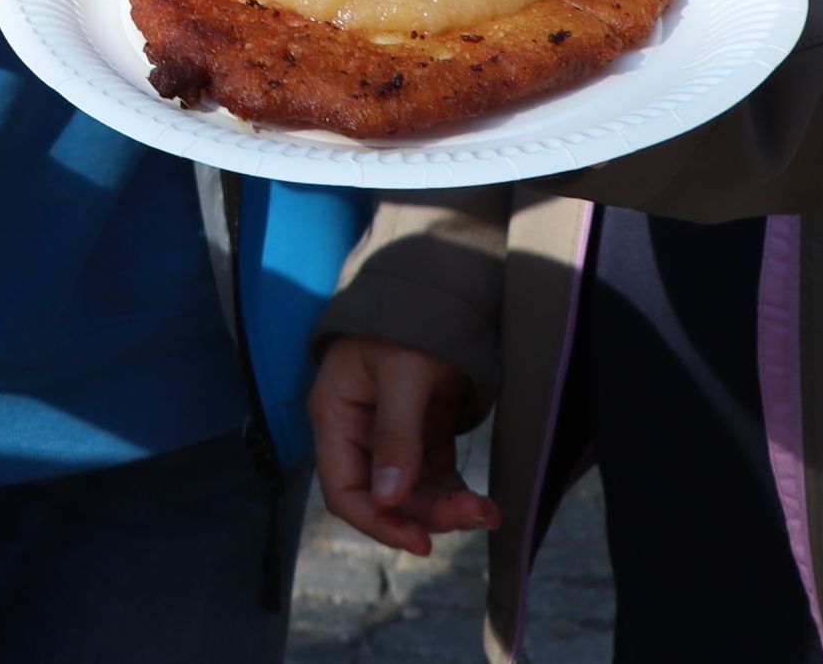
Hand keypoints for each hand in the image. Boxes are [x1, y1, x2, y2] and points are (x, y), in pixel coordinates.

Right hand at [309, 336, 499, 555]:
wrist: (437, 281)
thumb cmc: (406, 317)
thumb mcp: (402, 371)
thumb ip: (396, 433)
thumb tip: (390, 497)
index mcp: (335, 416)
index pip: (344, 489)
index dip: (378, 521)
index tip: (420, 541)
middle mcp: (357, 432)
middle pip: (384, 496)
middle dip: (427, 513)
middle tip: (474, 514)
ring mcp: (390, 433)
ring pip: (412, 492)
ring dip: (446, 507)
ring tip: (487, 511)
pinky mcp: (421, 430)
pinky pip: (433, 475)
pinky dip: (455, 491)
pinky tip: (481, 501)